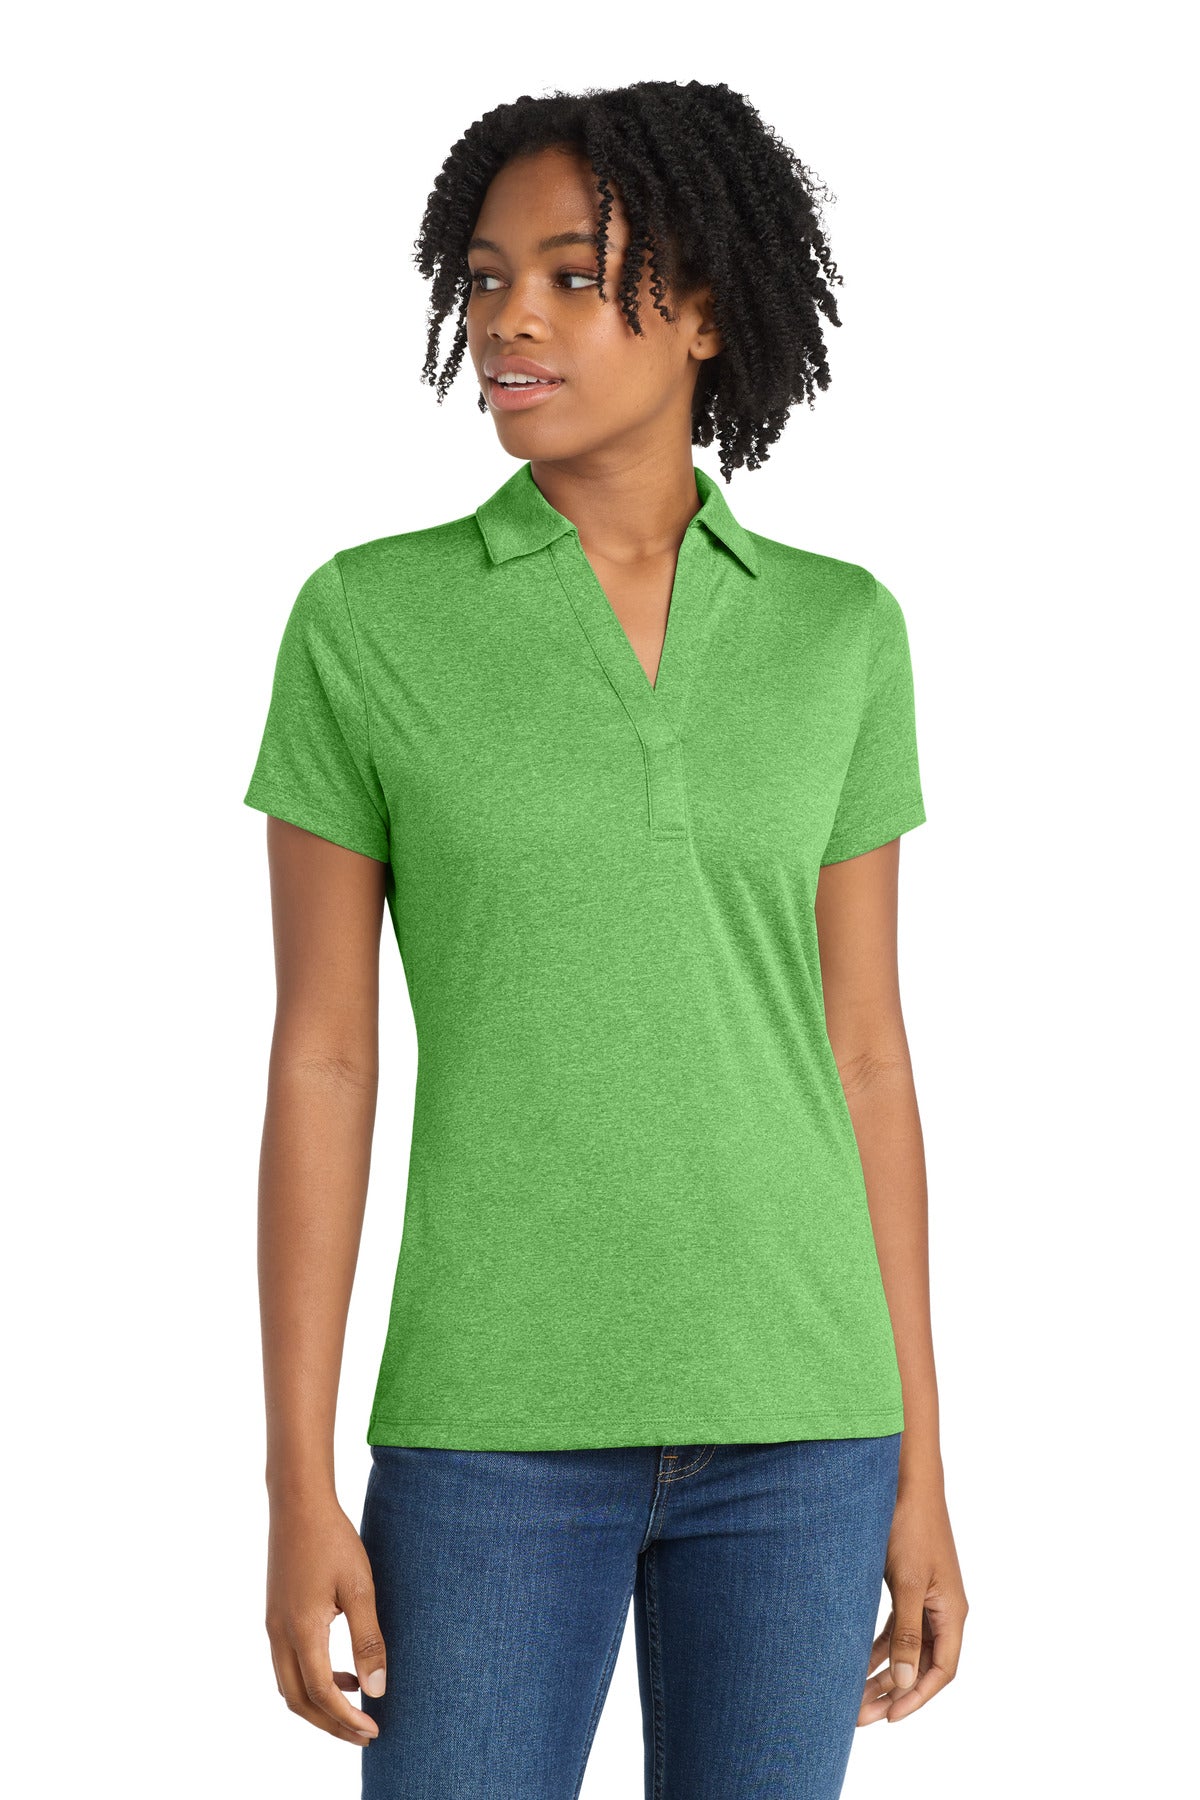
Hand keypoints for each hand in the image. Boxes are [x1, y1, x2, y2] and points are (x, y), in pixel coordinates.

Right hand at [265, 1492, 387, 1744]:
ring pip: (289, 1686)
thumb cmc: (333, 1540)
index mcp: (302, 1630)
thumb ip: (368, 1640)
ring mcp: (273, 1625)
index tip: (374, 1731)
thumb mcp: (360, 1588)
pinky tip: (341, 1670)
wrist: (298, 1503)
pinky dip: (311, 1681)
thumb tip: (377, 1689)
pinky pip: (287, 1665)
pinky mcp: (275, 1615)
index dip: (347, 1719)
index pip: (322, 1694)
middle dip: (330, 1724)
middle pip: (299, 1701)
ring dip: (319, 1704)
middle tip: (363, 1734)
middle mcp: (279, 1634)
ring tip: (355, 1705)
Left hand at [857, 1478, 967, 1724]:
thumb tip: (903, 1683)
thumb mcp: (907, 1583)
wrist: (905, 1480)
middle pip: (922, 1664)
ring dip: (882, 1671)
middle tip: (860, 1716)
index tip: (889, 1717)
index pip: (942, 1670)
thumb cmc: (909, 1526)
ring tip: (852, 1696)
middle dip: (893, 1691)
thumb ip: (907, 1633)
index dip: (917, 1697)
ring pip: (906, 1648)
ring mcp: (926, 1597)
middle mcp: (943, 1609)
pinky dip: (877, 1645)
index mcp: (952, 1611)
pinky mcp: (908, 1585)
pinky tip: (855, 1660)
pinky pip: (896, 1627)